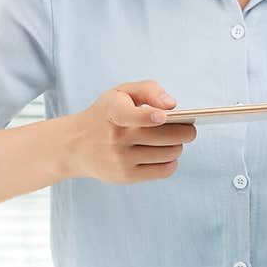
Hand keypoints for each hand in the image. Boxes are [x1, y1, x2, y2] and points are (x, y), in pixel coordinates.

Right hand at [65, 80, 195, 183]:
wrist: (75, 145)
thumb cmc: (106, 114)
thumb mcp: (120, 93)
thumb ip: (148, 90)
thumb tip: (172, 105)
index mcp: (112, 111)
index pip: (131, 115)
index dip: (149, 116)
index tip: (164, 116)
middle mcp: (115, 137)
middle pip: (164, 137)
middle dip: (186, 132)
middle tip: (190, 129)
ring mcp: (120, 159)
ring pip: (168, 153)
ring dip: (179, 146)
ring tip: (177, 140)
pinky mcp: (125, 176)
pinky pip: (163, 171)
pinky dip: (172, 162)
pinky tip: (167, 154)